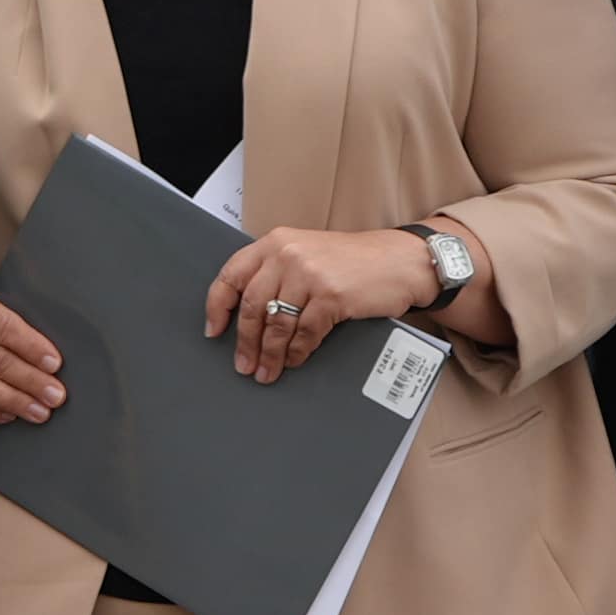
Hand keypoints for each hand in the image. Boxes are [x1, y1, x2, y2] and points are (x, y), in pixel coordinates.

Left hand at [202, 225, 443, 382]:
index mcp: (276, 242)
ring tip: (266, 372)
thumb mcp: (308, 253)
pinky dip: (297, 352)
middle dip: (245, 341)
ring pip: (276, 323)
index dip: (217, 307)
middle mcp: (288, 254)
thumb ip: (277, 273)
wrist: (402, 260)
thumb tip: (247, 316)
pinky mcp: (331, 295)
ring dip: (269, 354)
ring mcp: (310, 274)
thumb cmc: (354, 261)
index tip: (213, 331)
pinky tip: (294, 361)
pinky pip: (304, 332)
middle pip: (251, 306)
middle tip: (243, 365)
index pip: (232, 275)